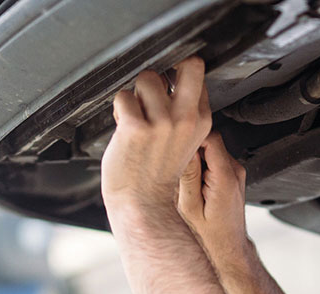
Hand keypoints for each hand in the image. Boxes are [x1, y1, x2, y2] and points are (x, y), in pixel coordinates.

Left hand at [101, 56, 212, 217]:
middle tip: (155, 85)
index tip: (168, 83)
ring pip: (147, 79)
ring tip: (136, 116)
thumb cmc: (157, 174)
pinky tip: (125, 126)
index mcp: (200, 121)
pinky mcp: (136, 127)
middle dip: (169, 69)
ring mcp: (161, 123)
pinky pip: (124, 97)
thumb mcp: (186, 141)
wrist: (142, 203)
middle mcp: (184, 119)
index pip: (198, 77)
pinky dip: (120, 109)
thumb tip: (168, 81)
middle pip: (189, 64)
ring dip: (136, 94)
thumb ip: (183, 112)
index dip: (179, 74)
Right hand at [178, 132, 249, 255]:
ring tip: (188, 180)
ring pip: (212, 149)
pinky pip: (215, 159)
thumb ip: (188, 175)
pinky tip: (196, 183)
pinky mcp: (234, 175)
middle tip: (179, 168)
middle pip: (211, 141)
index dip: (191, 137)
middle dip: (192, 149)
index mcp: (225, 177)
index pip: (210, 137)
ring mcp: (237, 172)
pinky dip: (203, 166)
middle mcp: (235, 171)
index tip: (177, 147)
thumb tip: (183, 148)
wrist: (228, 246)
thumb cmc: (209, 233)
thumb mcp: (189, 205)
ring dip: (197, 159)